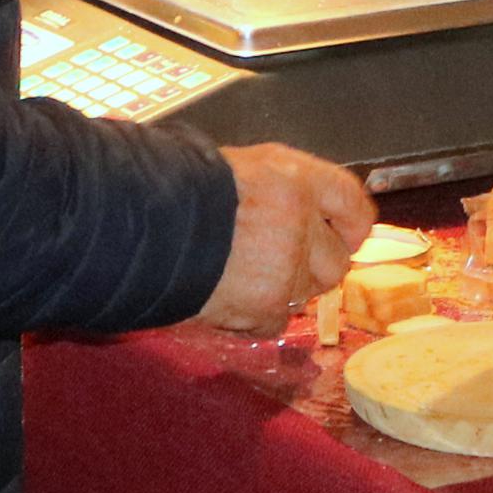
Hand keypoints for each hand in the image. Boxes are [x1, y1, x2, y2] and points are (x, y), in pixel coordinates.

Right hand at [193, 143, 374, 333]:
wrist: (139, 229)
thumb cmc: (183, 192)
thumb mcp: (242, 170)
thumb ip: (284, 193)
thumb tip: (314, 219)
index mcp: (295, 178)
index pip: (352, 201)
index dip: (351, 224)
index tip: (345, 235)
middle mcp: (300, 220)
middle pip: (338, 261)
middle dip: (314, 267)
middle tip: (279, 263)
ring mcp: (285, 266)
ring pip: (306, 294)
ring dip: (281, 292)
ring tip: (240, 276)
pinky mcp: (266, 305)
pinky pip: (277, 321)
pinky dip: (256, 317)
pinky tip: (228, 296)